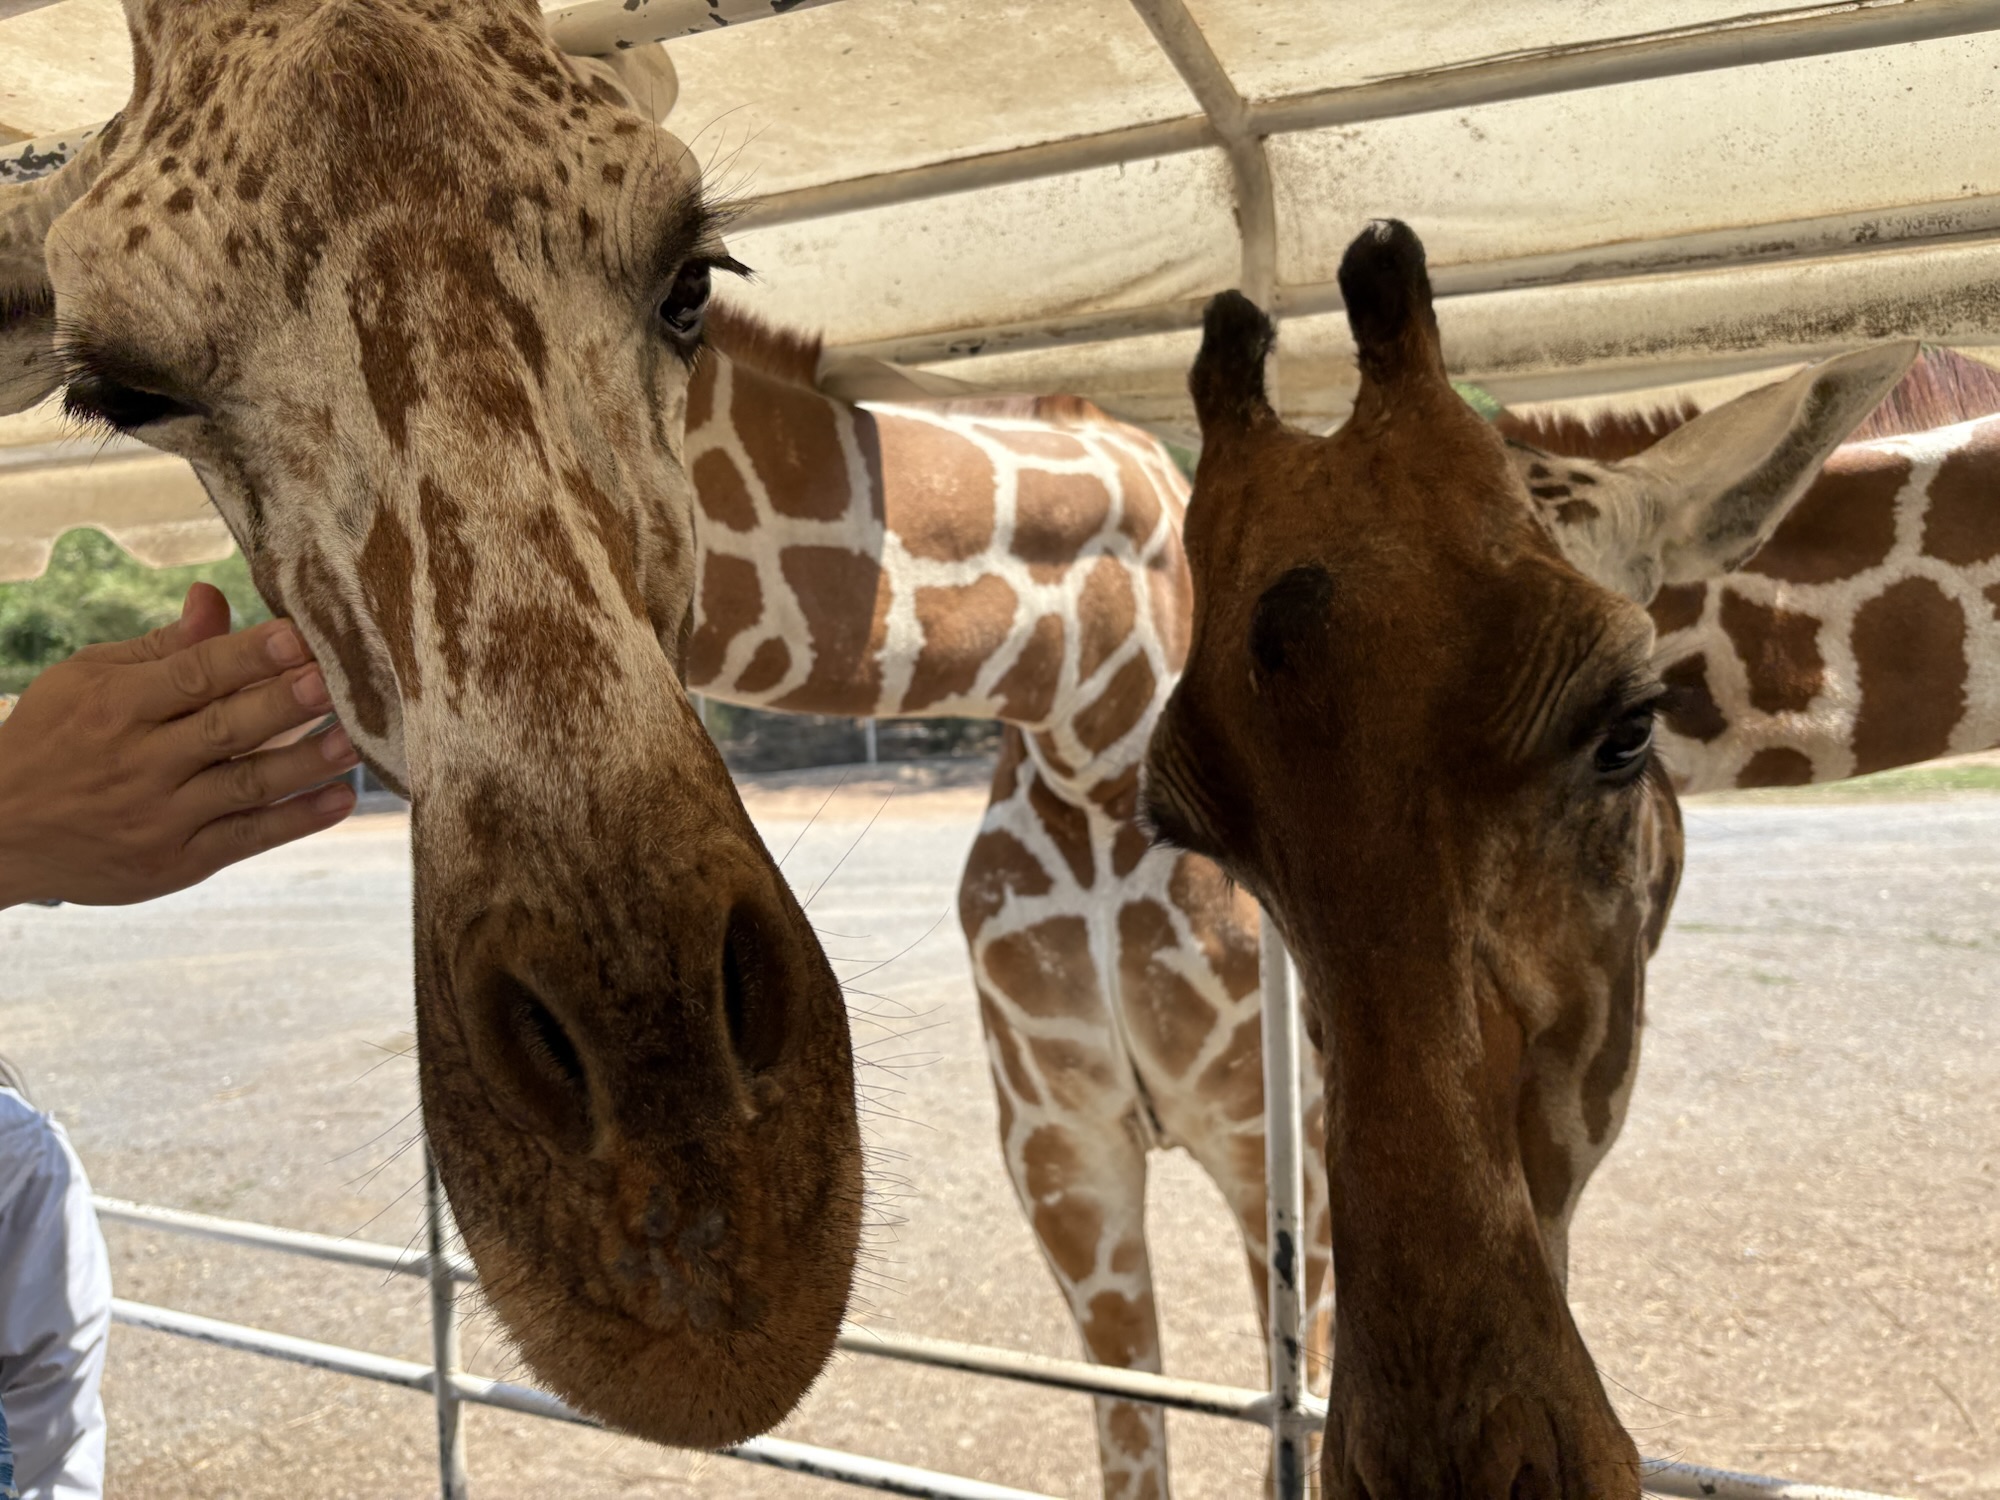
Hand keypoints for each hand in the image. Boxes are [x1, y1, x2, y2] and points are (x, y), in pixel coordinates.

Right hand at [0, 583, 361, 906]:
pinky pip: (246, 838)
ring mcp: (159, 816)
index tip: (300, 635)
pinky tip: (339, 799)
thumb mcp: (89, 679)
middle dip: (283, 705)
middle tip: (337, 682)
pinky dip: (295, 821)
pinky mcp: (177, 862)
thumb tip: (213, 596)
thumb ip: (162, 647)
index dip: (249, 655)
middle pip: (225, 729)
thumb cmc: (54, 740)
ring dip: (304, 763)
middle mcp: (139, 762)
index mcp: (116, 706)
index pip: (193, 675)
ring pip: (244, 786)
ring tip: (356, 740)